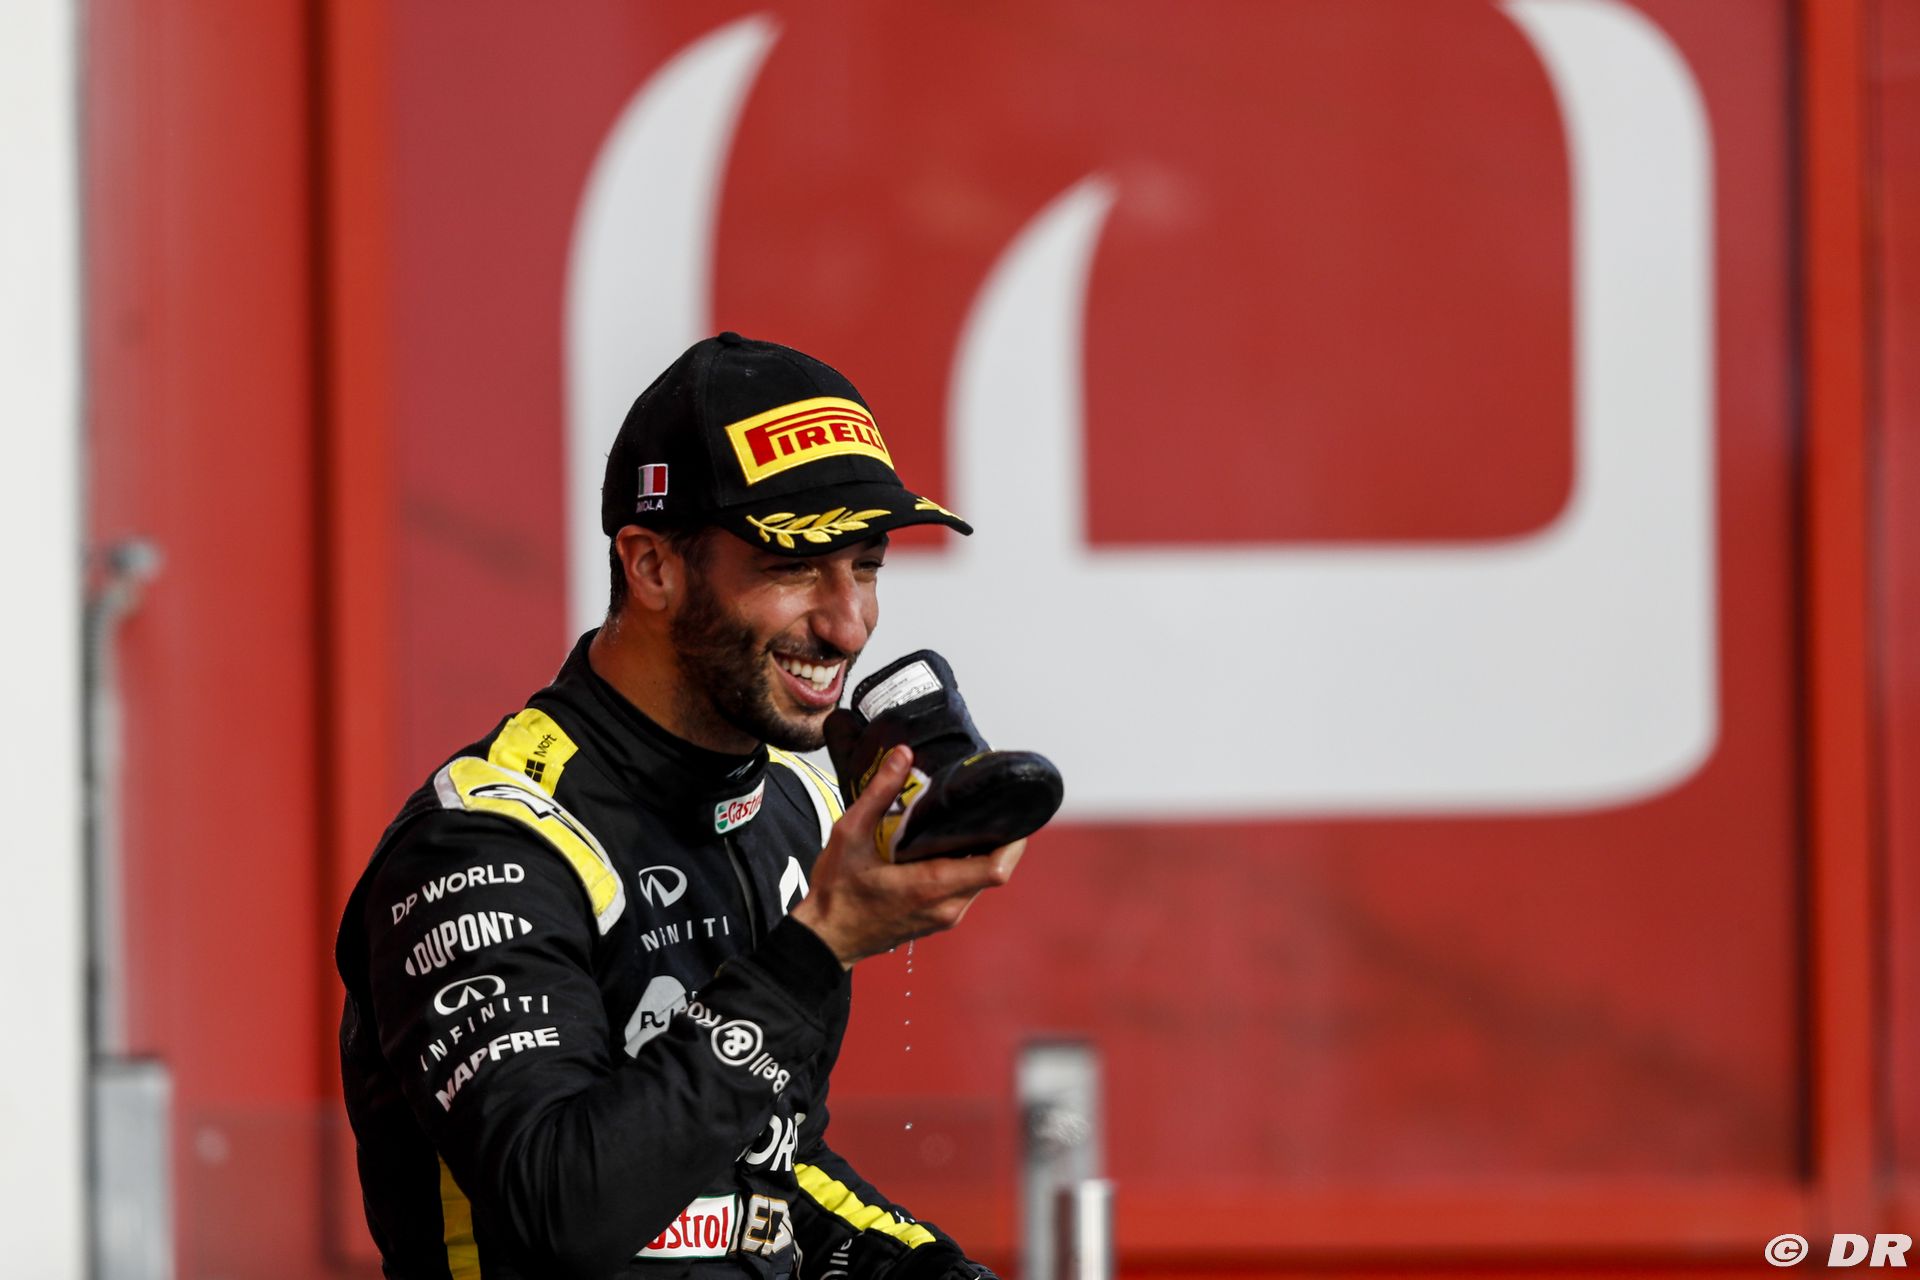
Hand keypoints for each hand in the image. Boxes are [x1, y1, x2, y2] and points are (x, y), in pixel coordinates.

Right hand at [790, 747, 1024, 966]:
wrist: (826, 937)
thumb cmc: (836, 892)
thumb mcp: (851, 833)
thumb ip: (880, 793)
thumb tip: (903, 755)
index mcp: (931, 886)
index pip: (996, 868)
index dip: (1013, 841)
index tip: (1013, 812)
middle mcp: (947, 906)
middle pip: (995, 870)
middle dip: (999, 838)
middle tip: (989, 804)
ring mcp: (945, 916)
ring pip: (981, 880)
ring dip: (981, 852)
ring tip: (968, 819)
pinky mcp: (939, 919)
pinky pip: (967, 889)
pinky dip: (966, 866)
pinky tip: (949, 844)